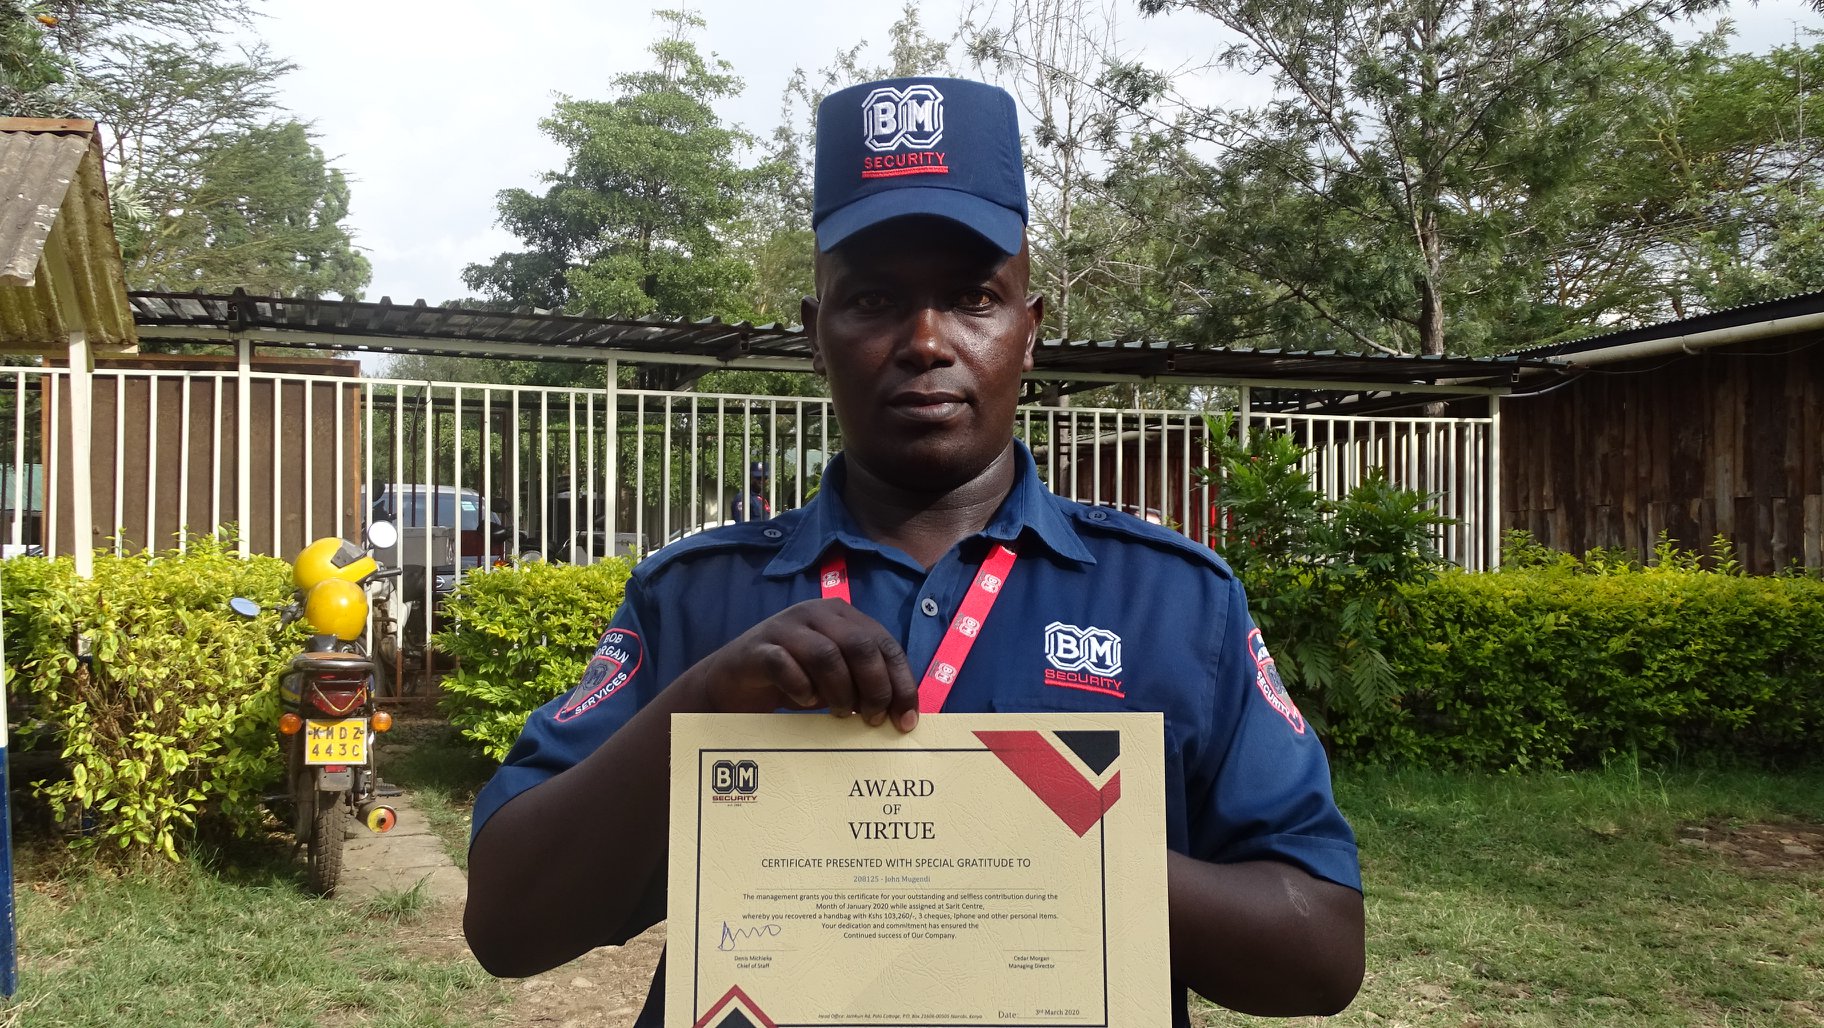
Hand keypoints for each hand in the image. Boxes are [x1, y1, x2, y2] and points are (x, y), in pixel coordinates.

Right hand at [691, 598, 919, 730]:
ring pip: (827, 655)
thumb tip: (902, 714)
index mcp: (842, 616)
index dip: (900, 683)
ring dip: (840, 691)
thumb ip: (865, 684)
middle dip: (874, 687)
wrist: (733, 681)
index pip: (885, 644)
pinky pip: (785, 665)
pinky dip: (801, 689)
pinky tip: (804, 703)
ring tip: (839, 713)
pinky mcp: (759, 647)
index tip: (905, 720)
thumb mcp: (836, 679)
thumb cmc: (793, 679)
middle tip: (872, 719)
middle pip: (860, 645)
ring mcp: (785, 627)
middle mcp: (816, 614)